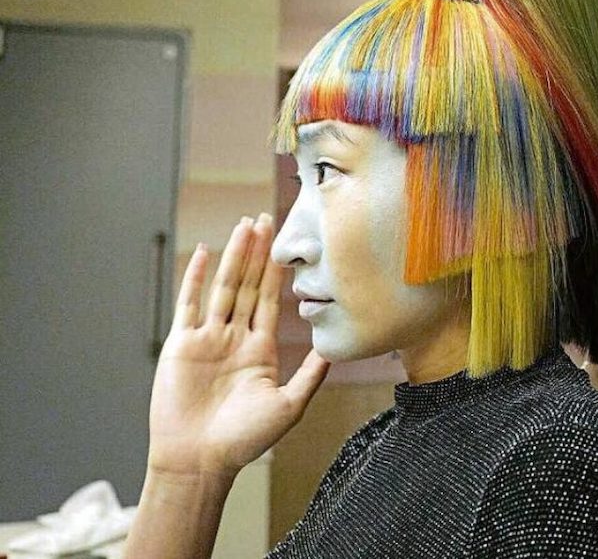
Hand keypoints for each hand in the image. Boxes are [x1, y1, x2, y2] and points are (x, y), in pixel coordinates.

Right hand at [147, 214, 328, 479]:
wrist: (201, 461)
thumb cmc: (245, 440)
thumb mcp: (289, 404)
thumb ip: (311, 374)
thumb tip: (335, 348)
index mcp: (260, 349)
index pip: (271, 300)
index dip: (279, 271)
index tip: (288, 244)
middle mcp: (234, 338)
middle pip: (248, 285)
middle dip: (258, 252)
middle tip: (267, 217)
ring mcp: (208, 339)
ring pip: (223, 288)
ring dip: (234, 256)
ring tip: (245, 225)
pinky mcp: (182, 344)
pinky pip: (189, 304)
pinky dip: (195, 278)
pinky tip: (204, 252)